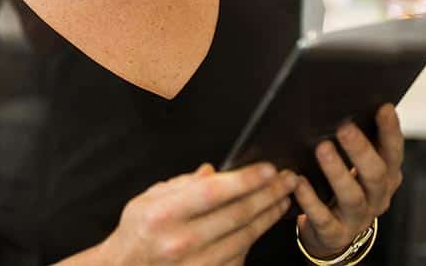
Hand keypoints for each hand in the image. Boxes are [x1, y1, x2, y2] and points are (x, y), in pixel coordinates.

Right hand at [99, 162, 298, 265]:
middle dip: (268, 194)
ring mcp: (198, 263)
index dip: (246, 180)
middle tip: (288, 179)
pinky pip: (240, 255)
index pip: (214, 192)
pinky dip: (255, 237)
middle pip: (238, 215)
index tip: (269, 169)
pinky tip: (264, 222)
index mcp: (165, 214)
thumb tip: (214, 172)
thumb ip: (182, 184)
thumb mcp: (148, 198)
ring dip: (269, 216)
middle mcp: (182, 241)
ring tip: (282, 199)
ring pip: (246, 237)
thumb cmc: (137, 230)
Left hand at [294, 104, 403, 258]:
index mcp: (385, 177)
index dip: (390, 131)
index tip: (384, 107)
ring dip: (337, 171)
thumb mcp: (355, 167)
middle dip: (361, 150)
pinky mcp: (334, 233)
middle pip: (376, 174)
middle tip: (344, 128)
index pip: (393, 152)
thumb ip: (355, 142)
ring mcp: (356, 218)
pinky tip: (298, 182)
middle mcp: (376, 197)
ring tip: (322, 149)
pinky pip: (323, 218)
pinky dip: (310, 200)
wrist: (330, 233)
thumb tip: (342, 101)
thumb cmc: (340, 188)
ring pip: (352, 196)